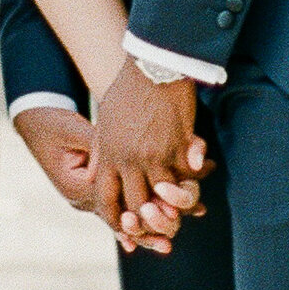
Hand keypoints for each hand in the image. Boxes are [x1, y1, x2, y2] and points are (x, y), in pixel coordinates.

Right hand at [14, 101, 193, 249]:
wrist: (35, 123)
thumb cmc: (55, 124)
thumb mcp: (78, 132)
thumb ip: (102, 147)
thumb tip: (127, 155)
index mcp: (76, 187)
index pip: (113, 206)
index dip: (140, 211)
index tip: (166, 215)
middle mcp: (80, 198)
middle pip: (117, 221)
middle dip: (145, 231)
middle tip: (170, 240)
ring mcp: (84, 198)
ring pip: (117, 219)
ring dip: (142, 229)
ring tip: (167, 243)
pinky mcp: (91, 191)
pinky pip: (115, 207)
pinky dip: (134, 215)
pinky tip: (155, 223)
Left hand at [91, 60, 207, 240]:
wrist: (154, 65)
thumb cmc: (129, 90)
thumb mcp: (106, 120)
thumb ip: (100, 150)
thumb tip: (92, 176)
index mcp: (107, 154)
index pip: (106, 198)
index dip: (115, 216)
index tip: (126, 224)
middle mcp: (128, 160)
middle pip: (136, 204)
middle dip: (147, 219)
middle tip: (159, 224)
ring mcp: (154, 156)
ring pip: (162, 196)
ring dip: (172, 203)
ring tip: (181, 208)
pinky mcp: (177, 148)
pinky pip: (184, 176)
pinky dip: (190, 180)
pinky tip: (196, 176)